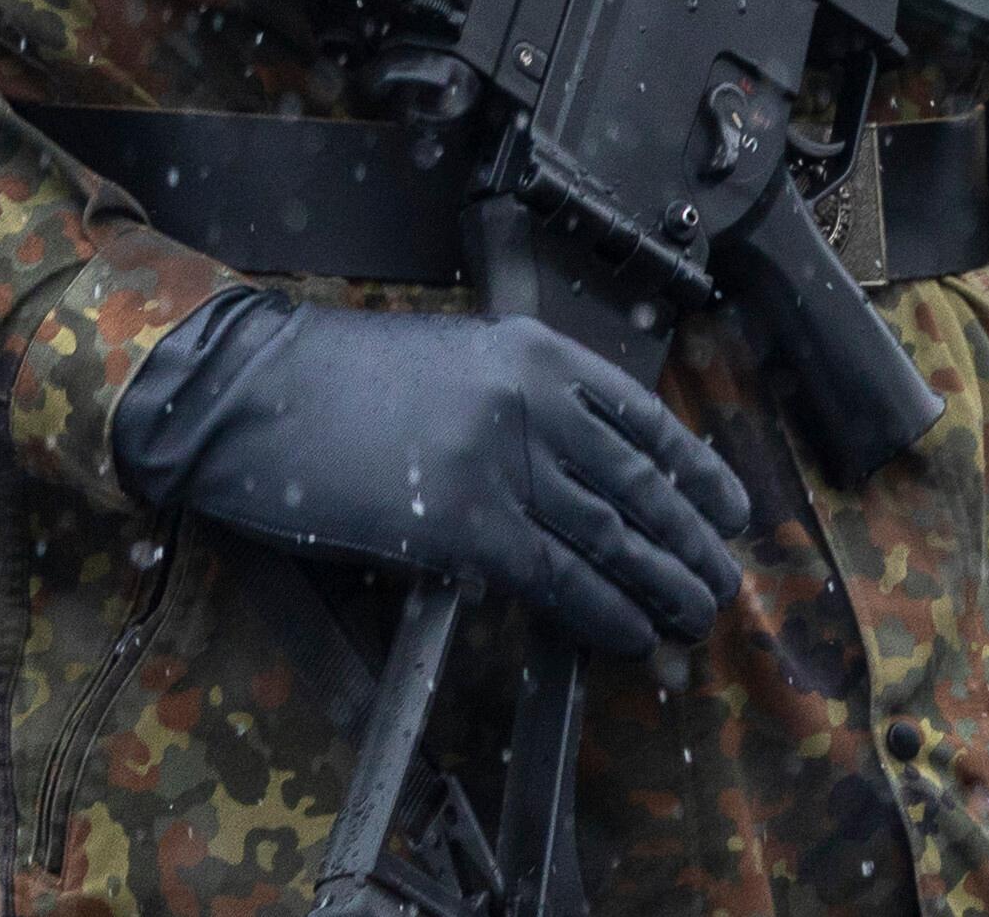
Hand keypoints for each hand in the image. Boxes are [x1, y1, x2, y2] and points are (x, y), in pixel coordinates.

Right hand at [110, 294, 752, 659]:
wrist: (256, 392)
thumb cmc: (346, 382)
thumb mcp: (462, 362)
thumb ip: (529, 402)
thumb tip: (589, 471)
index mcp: (542, 356)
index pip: (647, 421)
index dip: (699, 472)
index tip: (733, 510)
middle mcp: (536, 403)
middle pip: (639, 483)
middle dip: (691, 539)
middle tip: (725, 580)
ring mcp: (500, 463)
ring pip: (609, 534)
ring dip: (662, 581)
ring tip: (696, 615)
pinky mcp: (459, 524)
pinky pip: (553, 575)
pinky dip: (600, 609)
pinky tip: (632, 632)